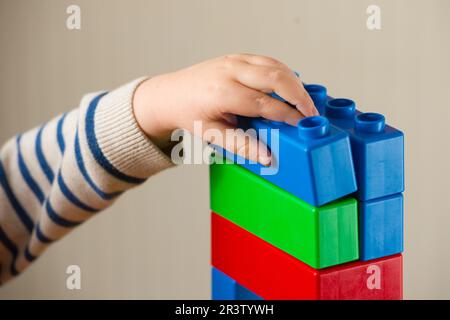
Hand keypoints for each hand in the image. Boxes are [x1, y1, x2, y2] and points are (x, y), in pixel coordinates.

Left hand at [133, 54, 317, 164]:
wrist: (172, 94)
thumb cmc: (191, 114)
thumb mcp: (213, 135)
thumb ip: (242, 145)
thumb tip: (268, 157)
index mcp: (223, 92)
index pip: (265, 103)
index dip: (288, 115)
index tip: (302, 126)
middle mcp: (230, 70)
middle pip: (275, 77)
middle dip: (299, 96)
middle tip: (312, 113)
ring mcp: (234, 59)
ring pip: (275, 66)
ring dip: (295, 83)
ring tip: (306, 103)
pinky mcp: (239, 56)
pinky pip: (268, 61)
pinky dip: (284, 74)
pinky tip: (292, 89)